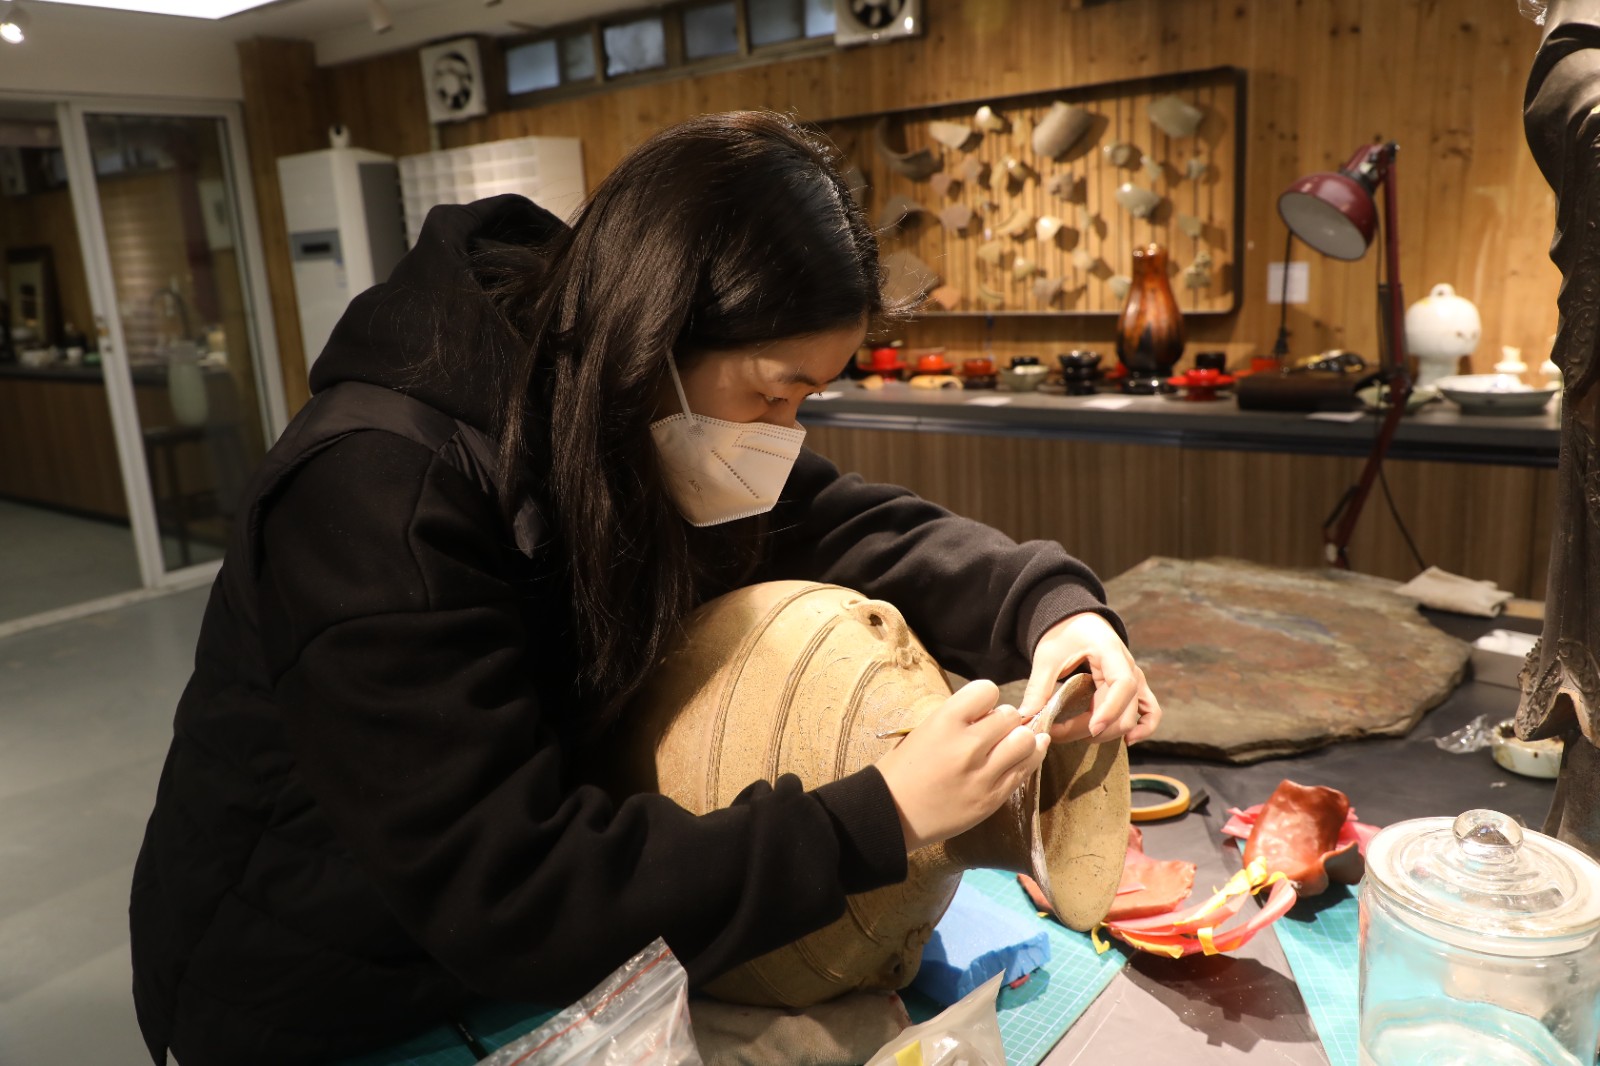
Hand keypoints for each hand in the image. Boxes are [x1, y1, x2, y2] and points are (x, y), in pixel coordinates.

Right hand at [875, 680, 1048, 852]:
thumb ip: (959, 719)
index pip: (987, 690)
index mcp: (945, 722)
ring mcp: (983, 774)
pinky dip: (1027, 759)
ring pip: (1026, 741)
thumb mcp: (925, 730)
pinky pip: (1025, 770)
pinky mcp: (993, 799)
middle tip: (994, 731)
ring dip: (1021, 739)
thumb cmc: (902, 770)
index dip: (986, 699)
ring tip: (1010, 745)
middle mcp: (968, 745)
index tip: (980, 710)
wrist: (892, 814)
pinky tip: (1021, 757)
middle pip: (1011, 716)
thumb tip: (992, 713)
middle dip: (1005, 720)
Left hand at [1017, 612, 1160, 745]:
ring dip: (1109, 732)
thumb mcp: (1047, 657)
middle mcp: (1130, 667)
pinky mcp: (1134, 689)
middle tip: (1058, 733)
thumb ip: (1038, 688)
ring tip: (1077, 736)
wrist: (1076, 623)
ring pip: (1135, 716)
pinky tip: (1125, 741)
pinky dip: (1143, 728)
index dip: (1110, 710)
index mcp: (1111, 652)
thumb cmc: (1063, 635)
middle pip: (1126, 709)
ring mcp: (1136, 680)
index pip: (1123, 684)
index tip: (1091, 729)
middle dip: (1094, 729)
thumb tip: (1026, 719)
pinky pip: (1150, 712)